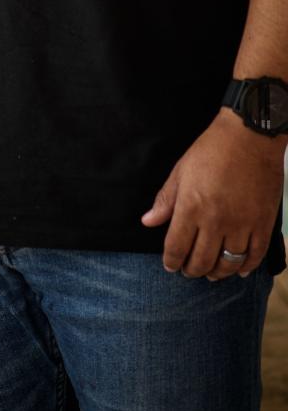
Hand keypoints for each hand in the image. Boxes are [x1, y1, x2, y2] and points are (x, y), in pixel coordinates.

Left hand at [141, 109, 286, 279]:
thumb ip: (165, 200)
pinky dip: (245, 267)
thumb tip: (147, 222)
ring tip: (210, 273)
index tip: (170, 265)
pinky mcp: (262, 224)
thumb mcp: (180, 171)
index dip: (171, 261)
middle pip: (202, 260)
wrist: (249, 137)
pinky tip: (237, 270)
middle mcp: (216, 221)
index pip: (177, 247)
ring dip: (217, 273)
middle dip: (192, 270)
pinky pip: (254, 256)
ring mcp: (242, 225)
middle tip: (188, 271)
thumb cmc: (211, 150)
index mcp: (192, 207)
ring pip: (228, 263)